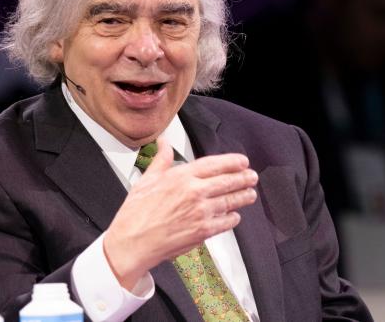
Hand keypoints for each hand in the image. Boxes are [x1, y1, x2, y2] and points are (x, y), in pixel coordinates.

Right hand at [103, 136, 257, 289]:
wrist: (133, 242)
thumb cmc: (136, 213)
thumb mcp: (147, 179)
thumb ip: (161, 159)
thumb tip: (163, 143)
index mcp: (181, 177)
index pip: (215, 164)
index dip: (232, 162)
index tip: (242, 161)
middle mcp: (194, 192)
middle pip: (228, 181)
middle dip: (243, 178)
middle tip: (251, 177)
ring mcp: (201, 212)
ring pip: (231, 201)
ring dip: (243, 197)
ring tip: (250, 194)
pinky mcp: (204, 231)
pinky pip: (226, 222)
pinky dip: (232, 218)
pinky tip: (233, 216)